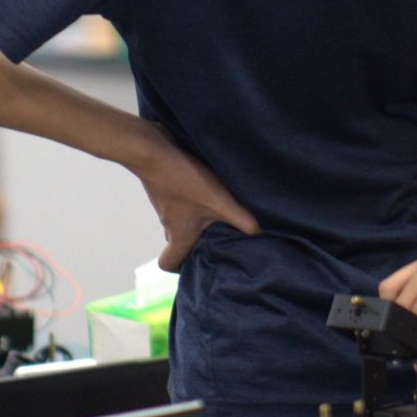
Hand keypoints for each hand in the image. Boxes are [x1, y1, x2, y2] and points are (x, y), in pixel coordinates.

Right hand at [130, 122, 259, 269]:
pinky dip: (192, 197)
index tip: (199, 262)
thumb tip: (263, 235)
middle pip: (179, 241)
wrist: (153, 149)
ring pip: (181, 219)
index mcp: (178, 235)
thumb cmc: (184, 181)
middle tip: (219, 235)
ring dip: (197, 217)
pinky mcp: (166, 186)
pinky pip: (179, 200)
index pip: (168, 263)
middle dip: (198, 241)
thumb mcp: (220, 203)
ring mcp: (165, 203)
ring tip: (220, 209)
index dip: (181, 267)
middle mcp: (168, 223)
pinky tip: (209, 185)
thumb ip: (243, 220)